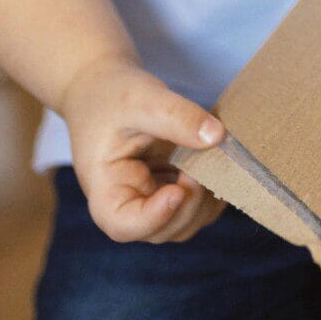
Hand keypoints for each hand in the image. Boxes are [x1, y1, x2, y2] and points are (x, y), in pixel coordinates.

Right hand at [59, 54, 228, 243]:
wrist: (102, 88)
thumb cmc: (111, 95)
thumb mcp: (141, 98)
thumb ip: (175, 117)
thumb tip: (217, 137)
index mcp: (105, 188)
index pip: (123, 224)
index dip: (154, 218)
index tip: (178, 189)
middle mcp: (127, 202)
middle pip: (161, 231)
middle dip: (189, 205)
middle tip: (201, 165)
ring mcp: (150, 200)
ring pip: (184, 224)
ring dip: (205, 201)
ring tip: (211, 161)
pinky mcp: (169, 189)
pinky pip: (197, 207)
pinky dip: (213, 192)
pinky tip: (218, 164)